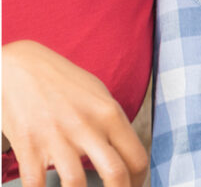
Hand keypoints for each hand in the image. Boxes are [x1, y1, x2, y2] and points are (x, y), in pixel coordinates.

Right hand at [1, 41, 147, 186]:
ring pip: (76, 185)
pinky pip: (37, 184)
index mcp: (110, 114)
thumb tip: (126, 152)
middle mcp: (87, 127)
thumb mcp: (98, 94)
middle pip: (116, 174)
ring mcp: (57, 137)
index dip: (140, 180)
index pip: (137, 157)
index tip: (134, 186)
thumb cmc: (62, 80)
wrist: (20, 66)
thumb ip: (113, 123)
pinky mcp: (29, 146)